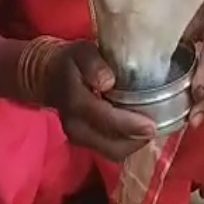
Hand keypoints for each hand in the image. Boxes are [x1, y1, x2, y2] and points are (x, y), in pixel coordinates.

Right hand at [44, 40, 156, 161]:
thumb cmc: (71, 62)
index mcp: (75, 102)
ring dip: (133, 143)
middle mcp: (76, 126)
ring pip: (113, 152)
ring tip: (148, 125)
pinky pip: (110, 150)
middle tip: (155, 124)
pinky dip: (126, 143)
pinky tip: (136, 128)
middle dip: (136, 140)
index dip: (129, 125)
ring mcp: (78, 138)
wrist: (48, 76)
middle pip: (111, 146)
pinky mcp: (84, 142)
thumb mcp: (81, 51)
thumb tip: (108, 81)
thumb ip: (93, 64)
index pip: (104, 119)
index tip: (151, 125)